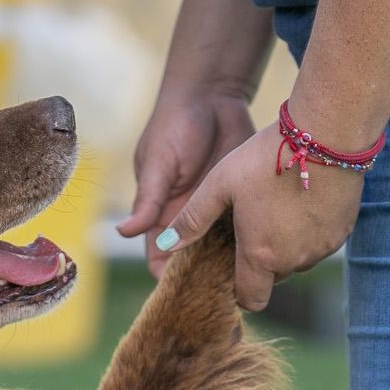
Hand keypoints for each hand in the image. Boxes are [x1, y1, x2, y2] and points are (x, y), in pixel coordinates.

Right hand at [120, 87, 255, 277]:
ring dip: (233, 263)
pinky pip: (247, 228)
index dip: (171, 279)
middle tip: (225, 296)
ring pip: (223, 248)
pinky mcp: (241, 197)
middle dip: (206, 278)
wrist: (213, 93)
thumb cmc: (176, 125)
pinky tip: (268, 255)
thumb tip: (121, 232)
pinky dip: (254, 241)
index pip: (162, 258)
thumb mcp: (160, 165)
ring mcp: (216, 209)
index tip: (187, 296)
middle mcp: (188, 217)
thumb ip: (147, 201)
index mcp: (161, 214)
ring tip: (249, 282)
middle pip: (194, 260)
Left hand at [156, 120, 363, 310]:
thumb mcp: (220, 184)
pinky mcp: (343, 232)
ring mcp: (322, 248)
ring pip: (297, 262)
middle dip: (259, 263)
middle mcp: (294, 260)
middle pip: (271, 279)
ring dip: (284, 248)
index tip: (230, 267)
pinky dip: (307, 234)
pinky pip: (319, 245)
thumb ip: (191, 220)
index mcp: (260, 256)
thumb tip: (163, 248)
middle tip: (249, 227)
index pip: (249, 299)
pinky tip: (297, 203)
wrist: (329, 133)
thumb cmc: (267, 157)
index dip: (238, 290)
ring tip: (273, 210)